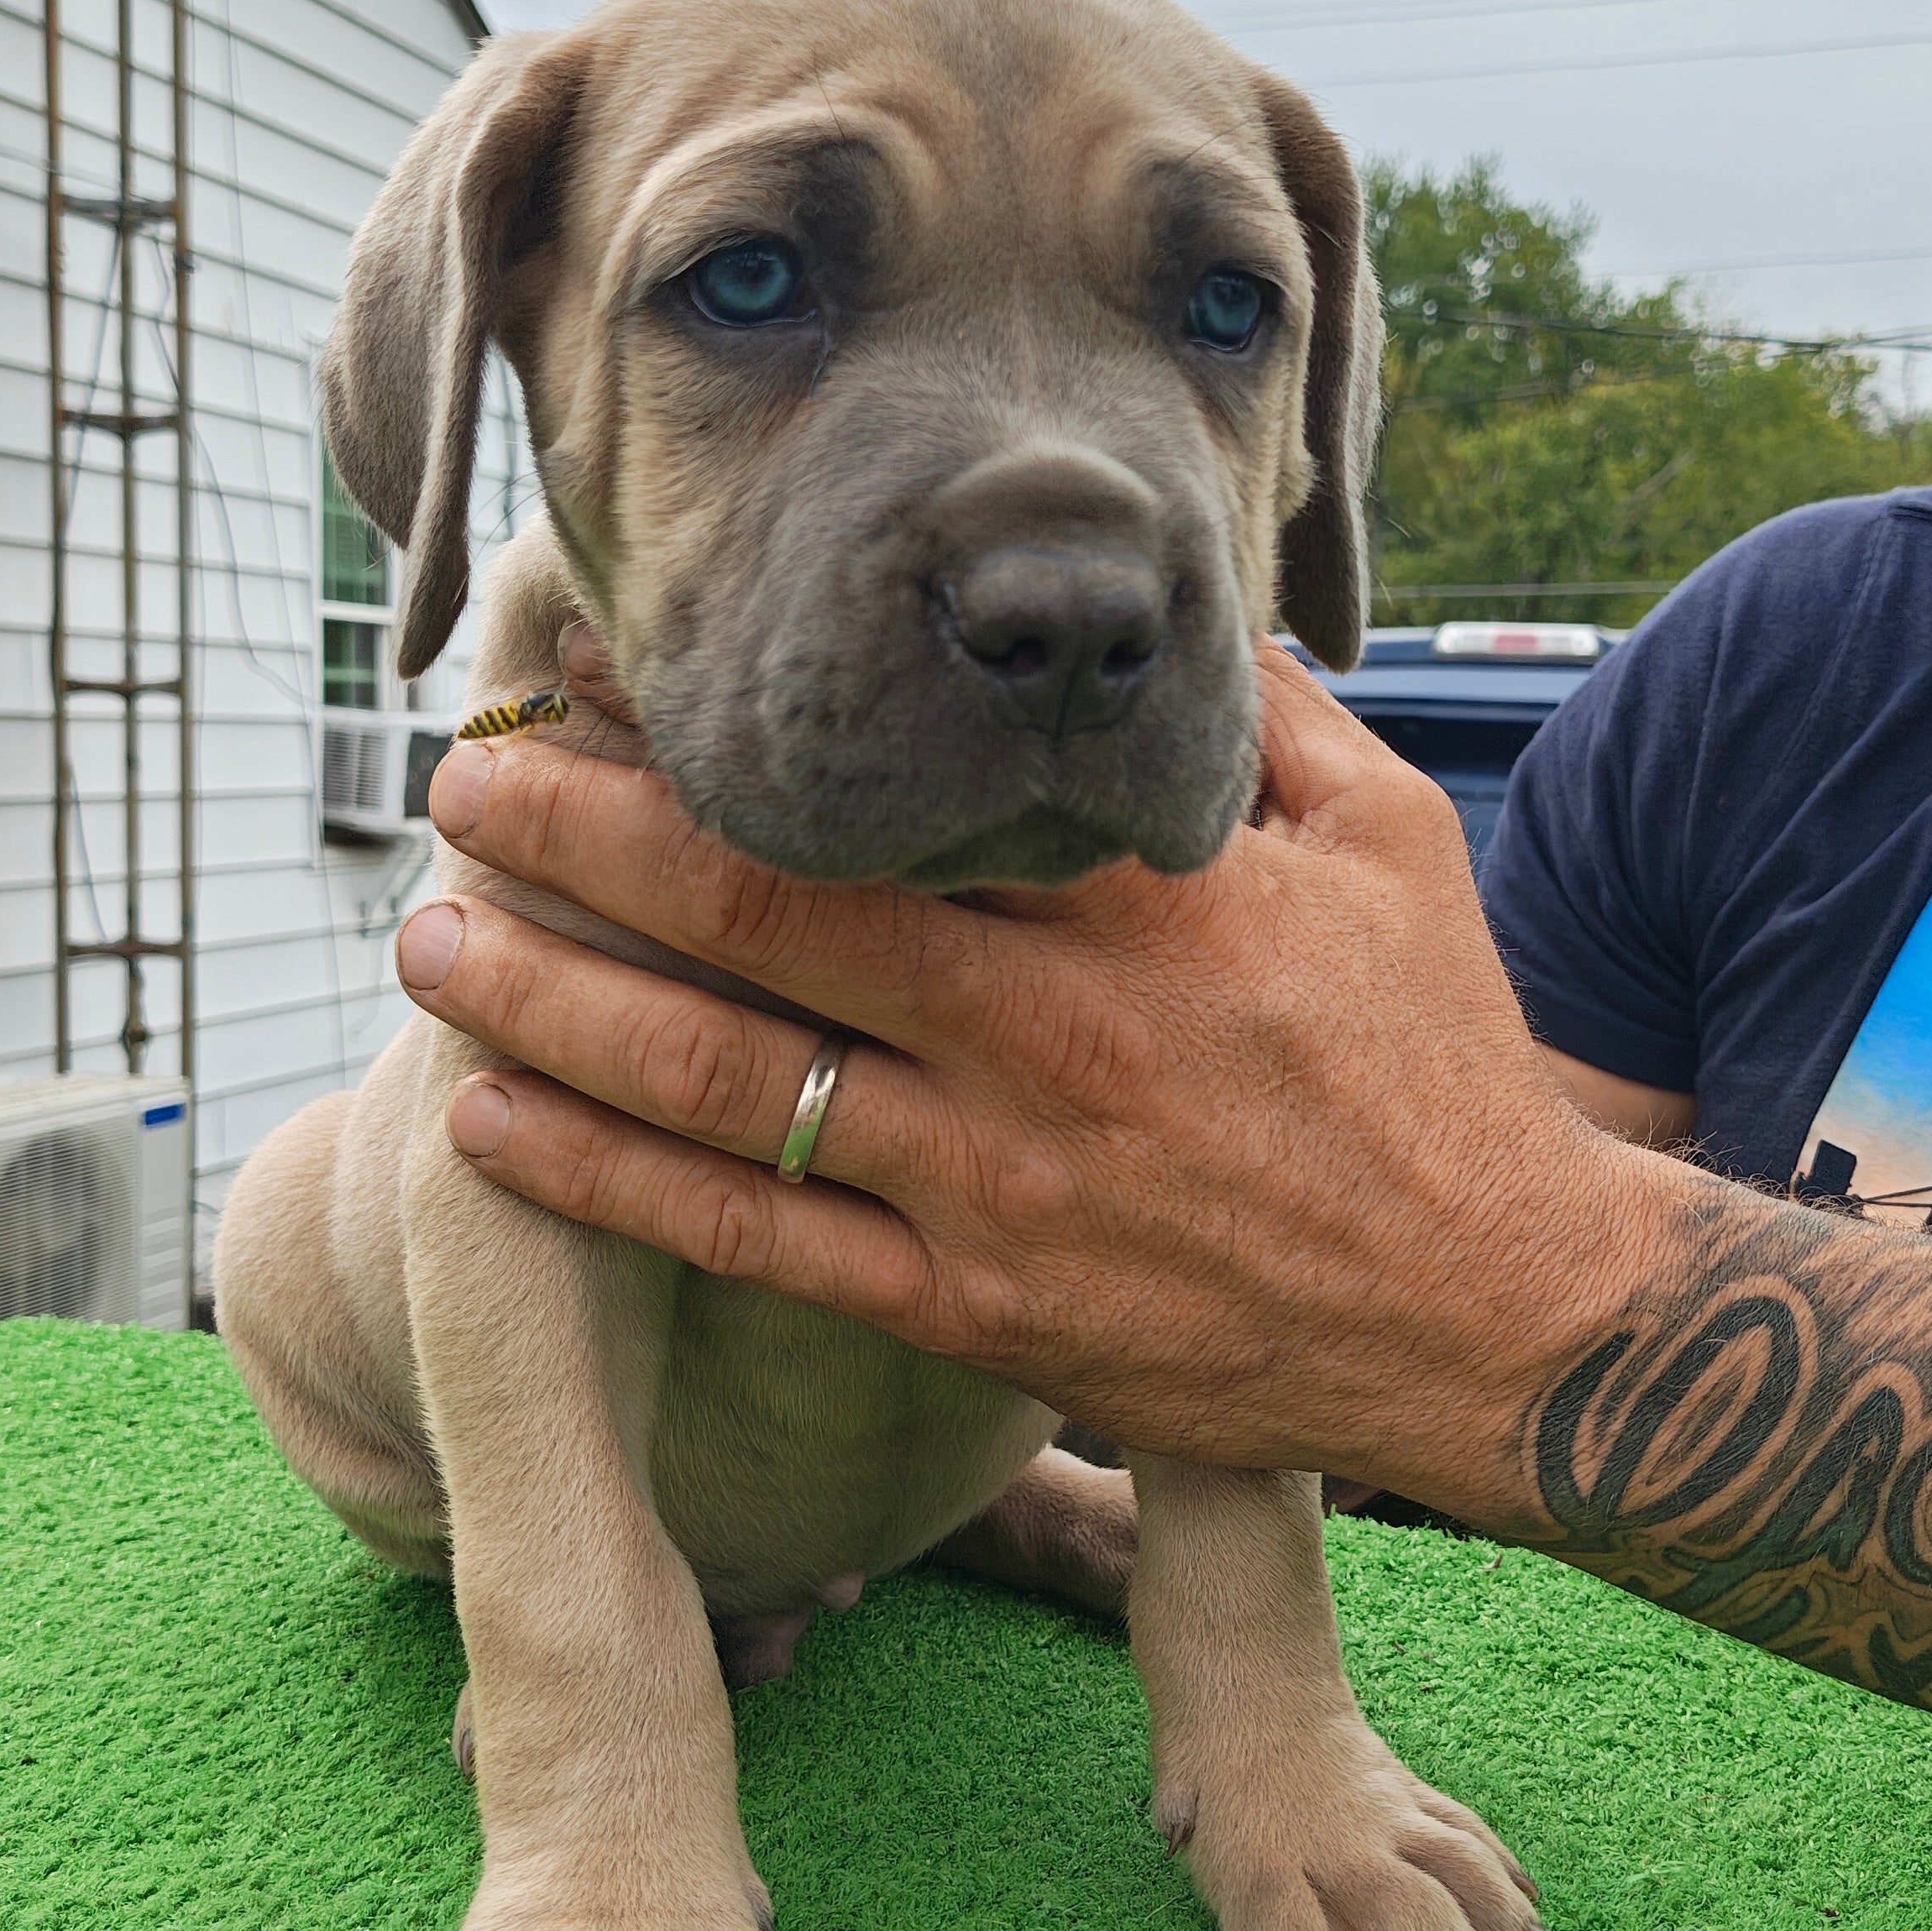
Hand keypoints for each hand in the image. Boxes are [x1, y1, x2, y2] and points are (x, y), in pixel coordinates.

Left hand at [393, 643, 1675, 1506]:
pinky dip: (615, 1185)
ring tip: (424, 942)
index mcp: (1131, 904)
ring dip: (552, 1007)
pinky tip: (499, 1128)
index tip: (603, 671)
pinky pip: (759, 1248)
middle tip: (453, 781)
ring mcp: (999, 1191)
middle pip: (759, 922)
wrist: (1508, 1322)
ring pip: (725, 1085)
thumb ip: (1257, 716)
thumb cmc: (1445, 1070)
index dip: (720, 735)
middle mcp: (1042, 1038)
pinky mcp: (980, 1319)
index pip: (882, 791)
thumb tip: (1145, 608)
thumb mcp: (1389, 846)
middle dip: (580, 844)